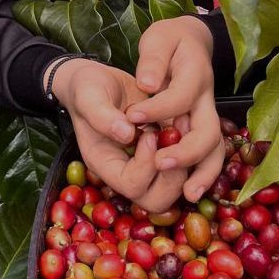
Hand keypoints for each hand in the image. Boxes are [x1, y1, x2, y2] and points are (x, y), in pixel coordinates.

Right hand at [50, 59, 187, 211]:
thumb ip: (101, 116)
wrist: (97, 78)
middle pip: (156, 200)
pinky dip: (190, 149)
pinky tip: (185, 119)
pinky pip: (184, 165)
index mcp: (104, 164)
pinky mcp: (162, 151)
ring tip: (181, 126)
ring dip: (186, 162)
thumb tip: (126, 133)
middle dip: (173, 176)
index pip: (131, 185)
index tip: (150, 133)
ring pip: (175, 187)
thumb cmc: (87, 88)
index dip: (146, 164)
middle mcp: (126, 171)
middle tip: (174, 140)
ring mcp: (146, 164)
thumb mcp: (87, 96)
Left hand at [122, 16, 224, 202]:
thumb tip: (147, 84)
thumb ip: (153, 59)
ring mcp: (207, 116)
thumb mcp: (158, 38)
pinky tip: (187, 191)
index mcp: (195, 75)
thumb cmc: (170, 40)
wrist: (191, 40)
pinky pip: (209, 155)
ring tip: (186, 194)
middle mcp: (206, 100)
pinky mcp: (202, 127)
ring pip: (215, 150)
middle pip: (207, 132)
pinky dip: (202, 174)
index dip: (156, 109)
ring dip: (203, 173)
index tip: (131, 115)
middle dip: (186, 151)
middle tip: (159, 162)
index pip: (179, 97)